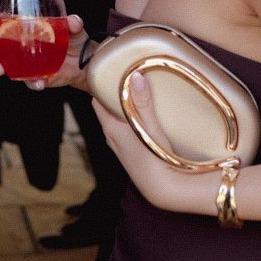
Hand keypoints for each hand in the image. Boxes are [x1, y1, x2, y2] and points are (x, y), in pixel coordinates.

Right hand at [0, 11, 87, 88]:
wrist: (84, 62)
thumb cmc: (73, 39)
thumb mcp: (74, 28)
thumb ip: (73, 23)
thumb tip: (73, 20)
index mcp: (23, 29)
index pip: (0, 23)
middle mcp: (19, 46)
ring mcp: (24, 63)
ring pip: (4, 66)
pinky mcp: (34, 77)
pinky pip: (29, 81)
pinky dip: (33, 83)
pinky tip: (39, 82)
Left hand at [93, 73, 216, 214]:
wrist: (163, 189)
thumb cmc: (155, 159)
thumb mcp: (149, 127)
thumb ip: (142, 102)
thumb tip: (135, 76)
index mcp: (111, 128)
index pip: (97, 101)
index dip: (101, 86)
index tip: (112, 71)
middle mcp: (111, 137)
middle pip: (106, 109)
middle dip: (114, 94)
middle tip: (129, 77)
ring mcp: (119, 147)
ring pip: (116, 120)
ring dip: (123, 108)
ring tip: (137, 93)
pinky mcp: (129, 153)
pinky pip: (124, 131)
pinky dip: (129, 120)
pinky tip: (144, 116)